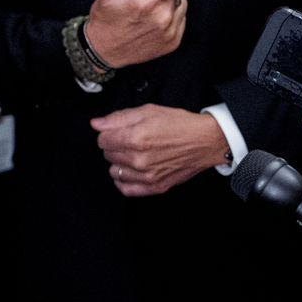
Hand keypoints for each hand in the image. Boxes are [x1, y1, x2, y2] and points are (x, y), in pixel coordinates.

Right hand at [82, 0, 222, 67]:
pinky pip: (181, 21)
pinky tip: (152, 23)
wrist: (103, 50)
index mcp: (146, 1)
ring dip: (169, 4)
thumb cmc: (106, 17)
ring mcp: (169, 32)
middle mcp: (161, 17)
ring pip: (180, 6)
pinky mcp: (172, 42)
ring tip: (147, 13)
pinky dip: (171, 18)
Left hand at [92, 105, 227, 196]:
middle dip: (114, 146)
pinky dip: (124, 181)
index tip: (117, 131)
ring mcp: (147, 176)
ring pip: (114, 171)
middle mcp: (139, 160)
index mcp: (136, 138)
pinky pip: (126, 189)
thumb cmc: (179, 124)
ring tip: (133, 154)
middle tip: (129, 140)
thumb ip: (118, 118)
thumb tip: (96, 124)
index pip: (102, 140)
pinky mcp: (155, 187)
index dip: (108, 133)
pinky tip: (130, 171)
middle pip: (108, 155)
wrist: (205, 141)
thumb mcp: (148, 111)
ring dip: (119, 162)